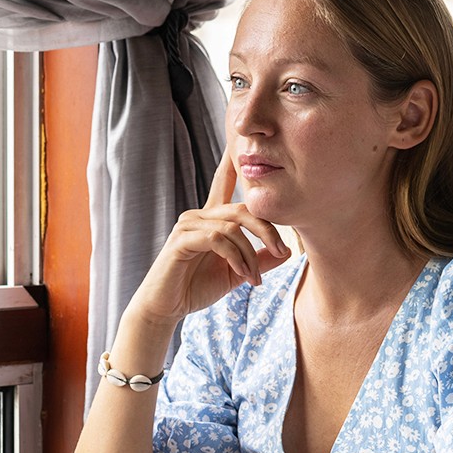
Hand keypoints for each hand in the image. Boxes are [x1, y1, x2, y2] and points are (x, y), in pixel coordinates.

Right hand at [129, 147, 290, 326]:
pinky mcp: (181, 240)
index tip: (241, 144)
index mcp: (210, 219)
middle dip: (267, 230)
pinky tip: (241, 274)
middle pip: (242, 209)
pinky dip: (235, 257)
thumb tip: (287, 251)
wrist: (166, 308)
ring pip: (232, 226)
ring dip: (250, 254)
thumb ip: (259, 260)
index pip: (223, 184)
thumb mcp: (236, 273)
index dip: (232, 165)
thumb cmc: (196, 288)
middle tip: (283, 251)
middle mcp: (198, 216)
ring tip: (254, 278)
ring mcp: (188, 226)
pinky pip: (217, 239)